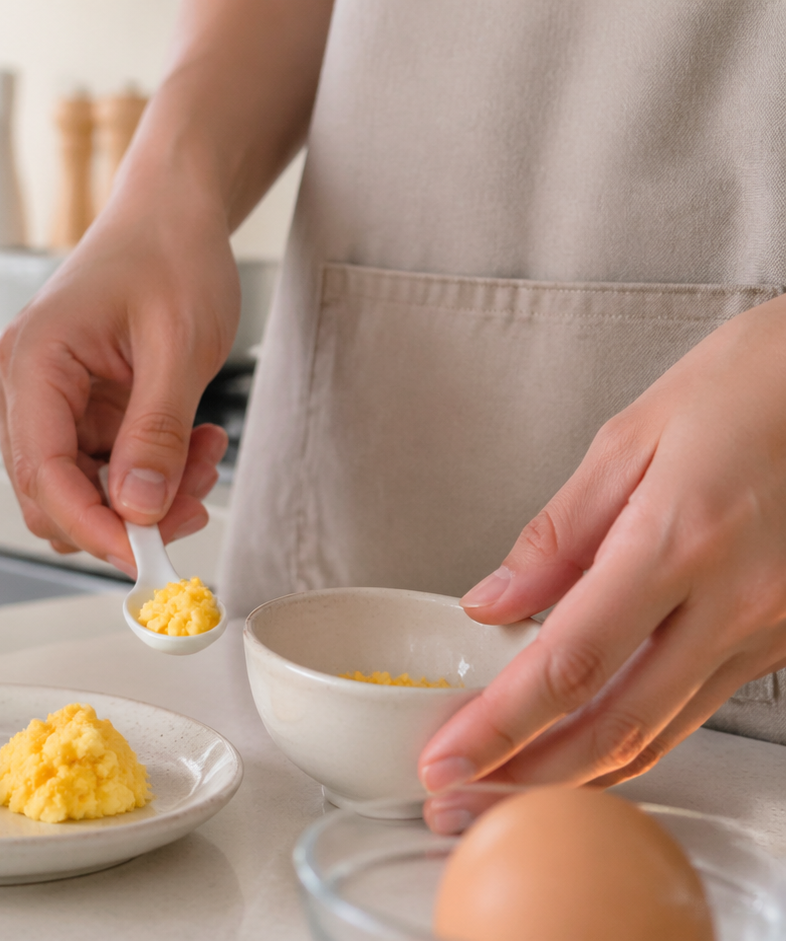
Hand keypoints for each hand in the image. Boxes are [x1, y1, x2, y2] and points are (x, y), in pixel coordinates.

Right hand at [0, 190, 235, 573]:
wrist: (168, 216)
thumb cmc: (168, 255)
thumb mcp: (179, 345)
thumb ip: (156, 433)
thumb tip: (138, 509)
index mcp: (32, 362)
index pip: (43, 476)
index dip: (94, 528)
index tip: (147, 558)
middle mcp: (18, 387)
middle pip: (51, 497)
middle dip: (127, 514)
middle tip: (197, 499)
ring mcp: (37, 402)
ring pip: (79, 492)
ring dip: (145, 496)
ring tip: (204, 455)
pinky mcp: (65, 412)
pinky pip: (98, 470)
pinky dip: (146, 474)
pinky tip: (189, 444)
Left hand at [418, 295, 785, 810]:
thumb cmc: (760, 382)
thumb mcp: (634, 434)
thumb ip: (557, 533)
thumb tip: (490, 604)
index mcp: (682, 540)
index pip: (570, 663)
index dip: (500, 725)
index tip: (444, 760)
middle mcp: (736, 602)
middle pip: (615, 724)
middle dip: (525, 778)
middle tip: (454, 802)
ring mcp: (772, 629)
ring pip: (661, 732)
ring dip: (576, 775)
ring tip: (502, 792)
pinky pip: (699, 710)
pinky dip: (633, 741)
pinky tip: (583, 752)